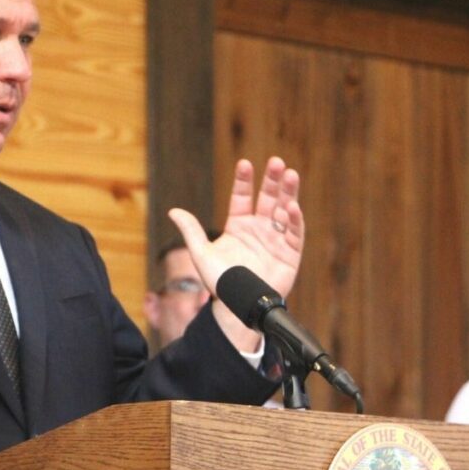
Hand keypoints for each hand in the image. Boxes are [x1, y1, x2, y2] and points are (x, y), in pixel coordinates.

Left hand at [169, 157, 303, 349]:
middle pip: (268, 198)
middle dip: (273, 180)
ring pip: (284, 211)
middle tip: (277, 162)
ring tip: (291, 175)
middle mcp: (258, 229)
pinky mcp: (290, 253)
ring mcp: (275, 239)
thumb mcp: (201, 254)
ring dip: (288, 193)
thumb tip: (173, 211)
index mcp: (238, 225)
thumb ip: (191, 231)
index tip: (245, 164)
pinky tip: (292, 206)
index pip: (242, 197)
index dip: (244, 181)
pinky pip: (294, 233)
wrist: (237, 307)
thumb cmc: (220, 282)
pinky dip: (294, 220)